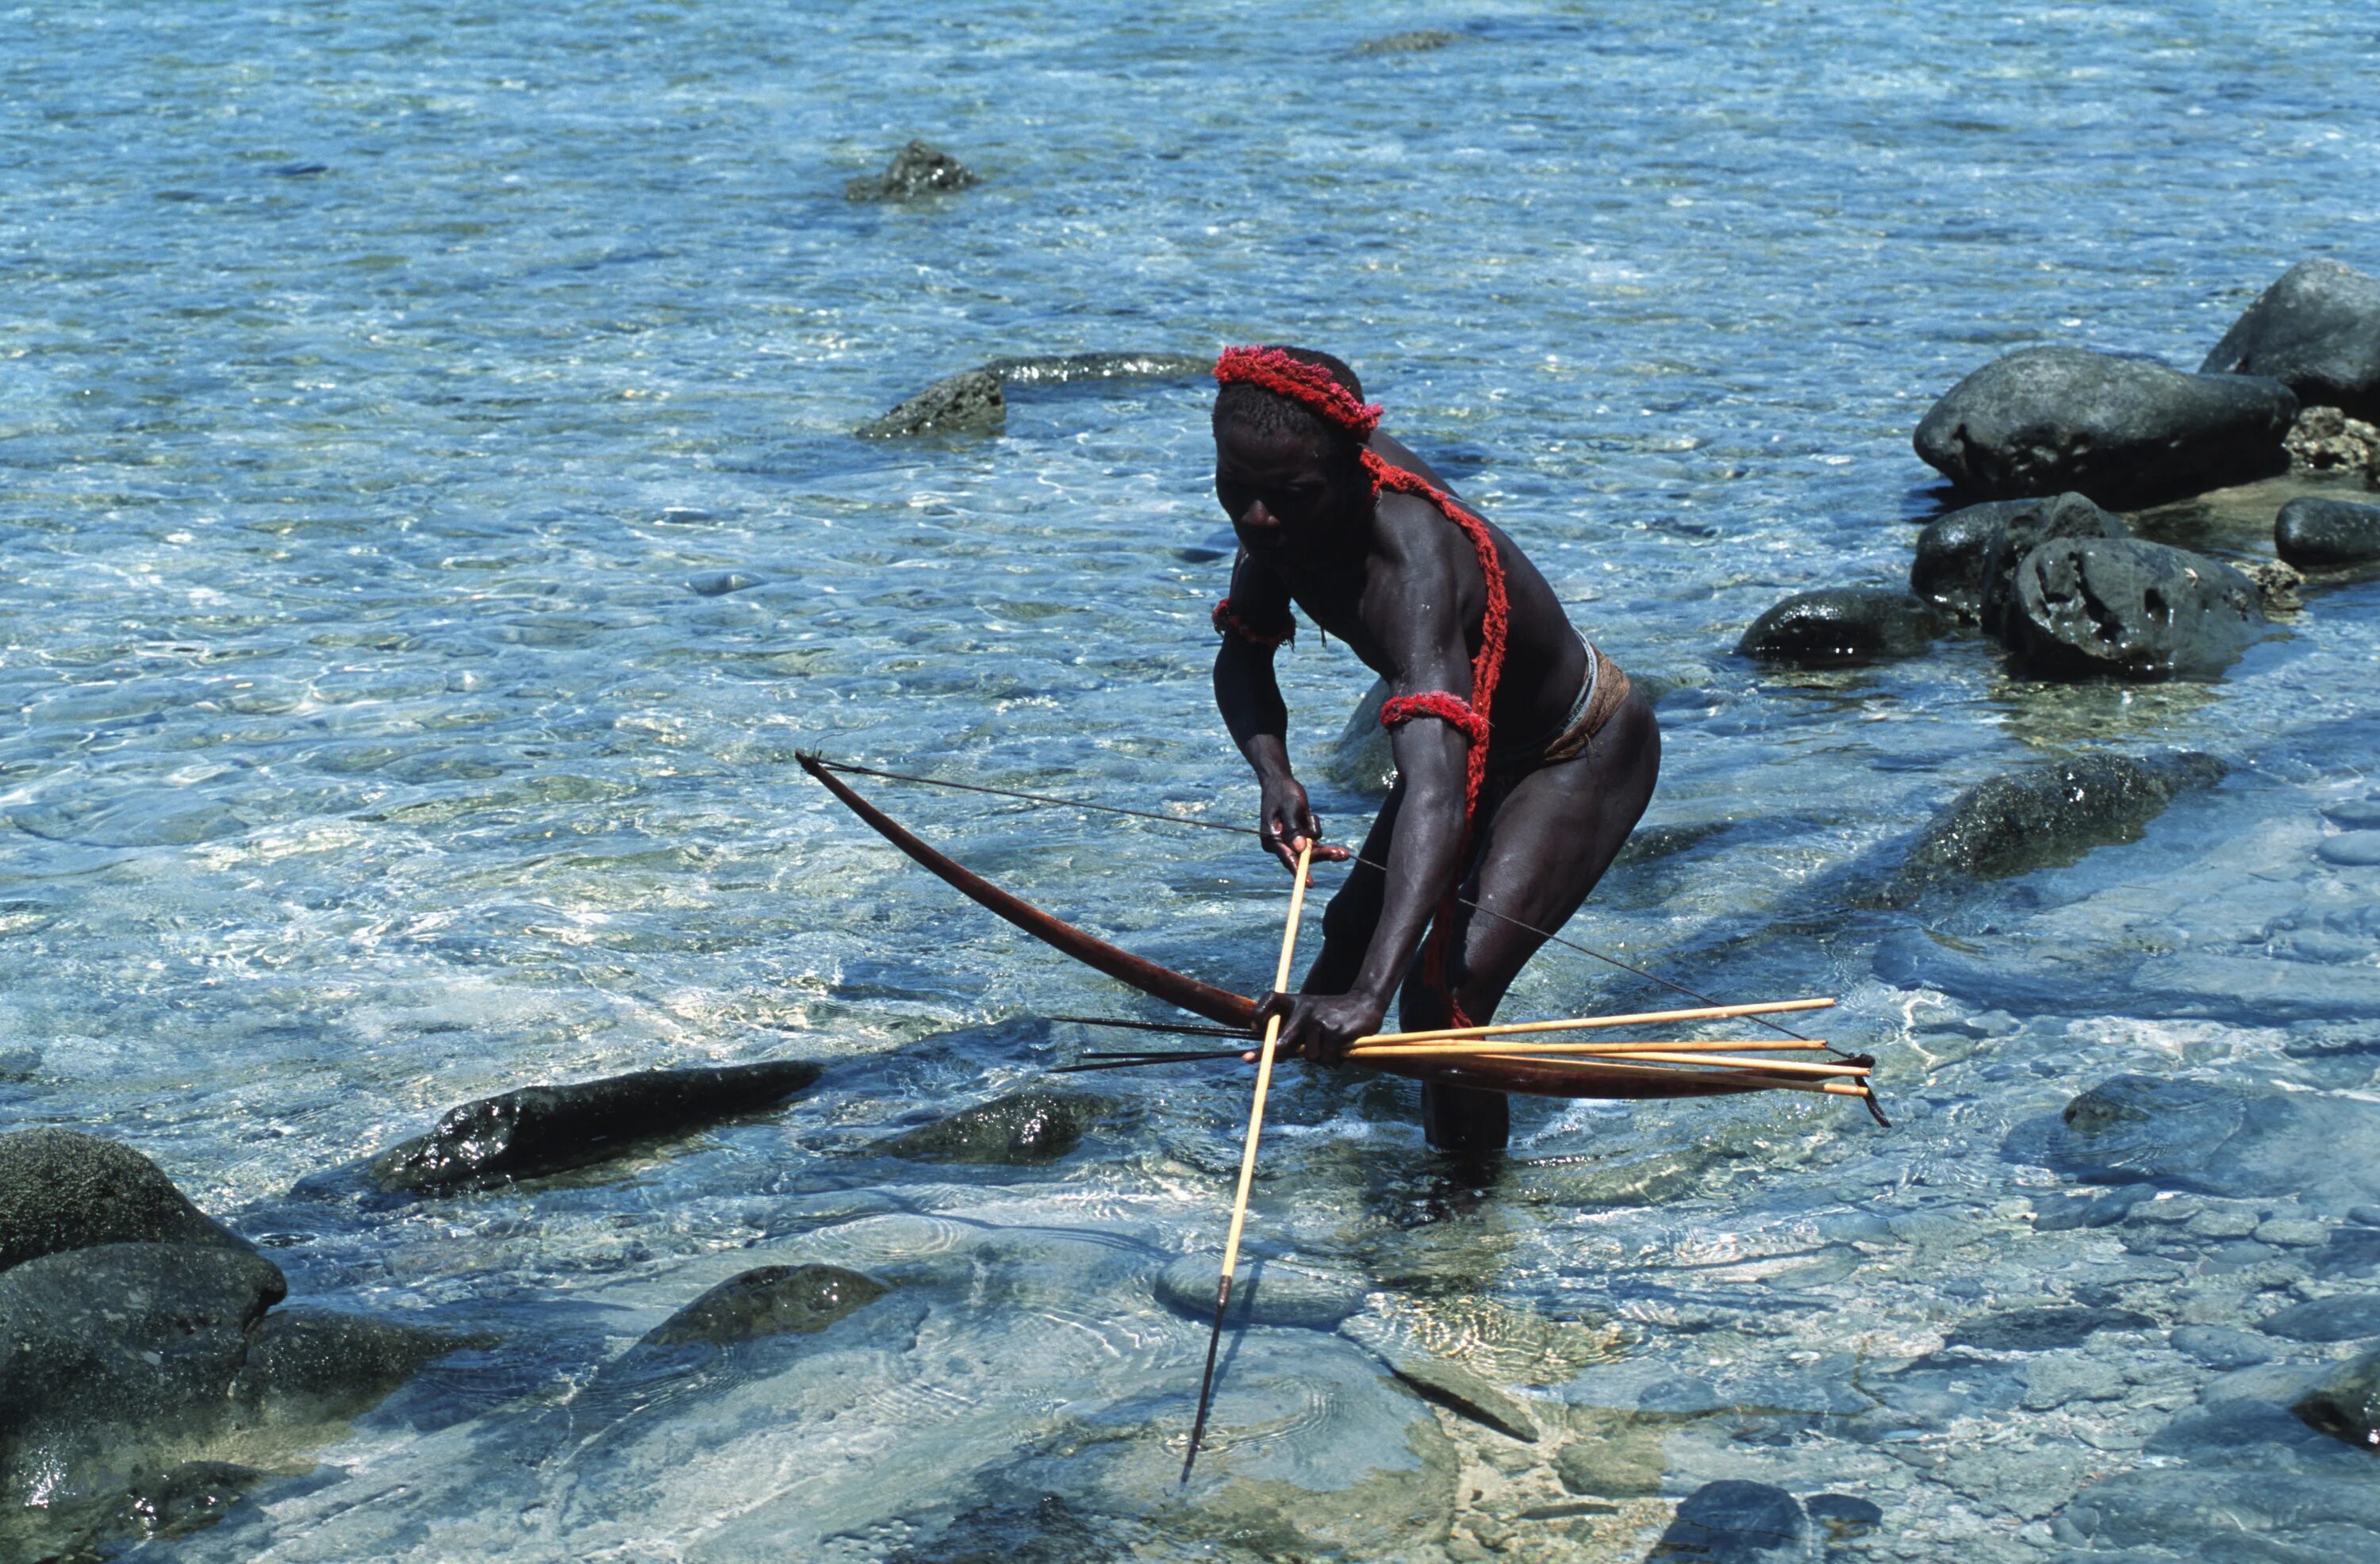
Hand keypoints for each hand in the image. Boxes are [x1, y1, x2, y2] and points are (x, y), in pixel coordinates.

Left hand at [1246, 989, 1388, 1066]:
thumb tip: (1275, 1057)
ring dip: (1318, 1059)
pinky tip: (1339, 1052)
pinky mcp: (1335, 1032)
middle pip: (1281, 1042)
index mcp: (1296, 1002)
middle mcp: (1304, 1010)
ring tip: (1328, 1049)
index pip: (1270, 999)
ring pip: (1308, 1056)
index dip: (1259, 1013)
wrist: (1365, 1003)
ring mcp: (1319, 1021)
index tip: (1254, 1027)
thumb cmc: (1333, 1014)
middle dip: (1273, 1055)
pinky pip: (1326, 1059)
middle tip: (1254, 1059)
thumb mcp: (1311, 1015)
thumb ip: (1294, 1031)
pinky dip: (1333, 1062)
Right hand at [1256, 775, 1353, 876]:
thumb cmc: (1283, 792)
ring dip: (1325, 849)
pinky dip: (1318, 836)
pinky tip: (1311, 816)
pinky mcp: (1297, 836)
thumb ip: (1294, 828)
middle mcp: (1278, 844)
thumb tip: (1301, 849)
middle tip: (1343, 854)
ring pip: (1310, 851)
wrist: (1280, 781)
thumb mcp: (1290, 807)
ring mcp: (1288, 841)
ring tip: (1343, 852)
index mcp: (1271, 839)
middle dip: (1322, 855)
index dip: (1300, 871)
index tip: (1310, 884)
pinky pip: (1312, 842)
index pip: (1288, 858)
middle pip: (1303, 856)